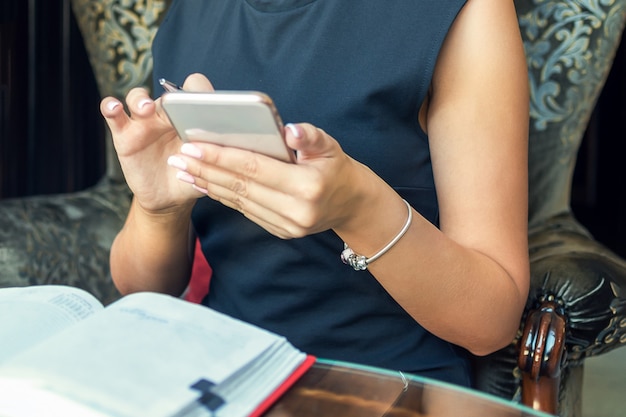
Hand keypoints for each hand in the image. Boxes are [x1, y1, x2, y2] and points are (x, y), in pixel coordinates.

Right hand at [100, 74, 214, 213]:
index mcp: (190, 114)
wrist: (172, 197)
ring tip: (146, 109)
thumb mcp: (208, 164)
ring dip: (140, 99)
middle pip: (166, 92)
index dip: (200, 92)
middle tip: (175, 104)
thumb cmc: (194, 175)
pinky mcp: (124, 135)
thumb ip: (213, 150)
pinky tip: (114, 108)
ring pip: (137, 98)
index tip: (205, 103)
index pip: (195, 89)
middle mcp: (167, 114)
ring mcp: (144, 122)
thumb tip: (222, 142)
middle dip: (172, 96)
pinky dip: (110, 107)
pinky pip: (113, 115)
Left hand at [167, 123, 374, 238]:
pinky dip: (223, 197)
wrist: (352, 205)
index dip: (222, 156)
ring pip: (239, 202)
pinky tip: (206, 184)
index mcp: (307, 186)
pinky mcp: (280, 231)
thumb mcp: (330, 145)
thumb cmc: (338, 168)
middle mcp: (295, 211)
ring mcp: (287, 225)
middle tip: (178, 157)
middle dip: (206, 170)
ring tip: (183, 170)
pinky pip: (246, 211)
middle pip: (241, 187)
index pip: (255, 168)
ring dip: (209, 185)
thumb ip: (309, 136)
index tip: (193, 145)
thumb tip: (289, 130)